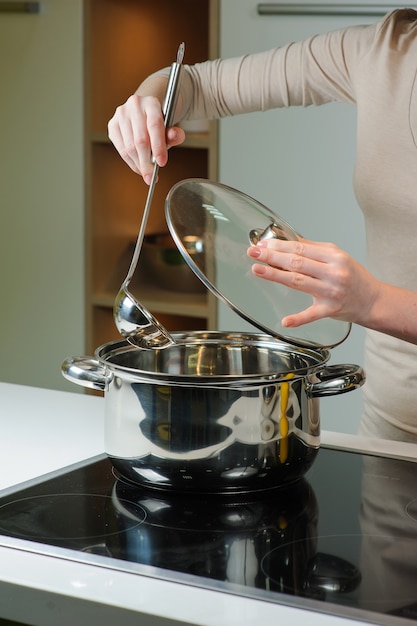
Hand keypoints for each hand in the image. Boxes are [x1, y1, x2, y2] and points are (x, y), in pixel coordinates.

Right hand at [108, 92, 184, 184]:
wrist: (146, 109)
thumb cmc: (159, 120)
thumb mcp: (172, 125)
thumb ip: (175, 133)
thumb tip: (175, 136)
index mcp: (151, 102)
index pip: (155, 126)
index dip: (158, 147)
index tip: (161, 163)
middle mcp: (134, 105)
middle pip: (140, 140)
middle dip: (146, 162)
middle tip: (151, 177)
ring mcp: (121, 114)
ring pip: (129, 147)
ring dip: (138, 164)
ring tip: (146, 173)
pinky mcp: (113, 125)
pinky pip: (121, 149)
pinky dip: (130, 161)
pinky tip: (138, 166)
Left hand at [247, 238, 378, 327]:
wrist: (372, 300)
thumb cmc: (353, 277)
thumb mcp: (337, 257)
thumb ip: (313, 250)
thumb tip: (288, 241)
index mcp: (334, 256)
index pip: (301, 248)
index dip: (279, 246)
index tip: (262, 244)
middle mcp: (333, 272)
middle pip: (297, 263)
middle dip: (272, 256)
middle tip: (253, 252)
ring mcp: (332, 292)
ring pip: (299, 281)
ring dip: (276, 275)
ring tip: (257, 269)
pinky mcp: (331, 310)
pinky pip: (312, 314)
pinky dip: (298, 319)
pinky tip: (285, 321)